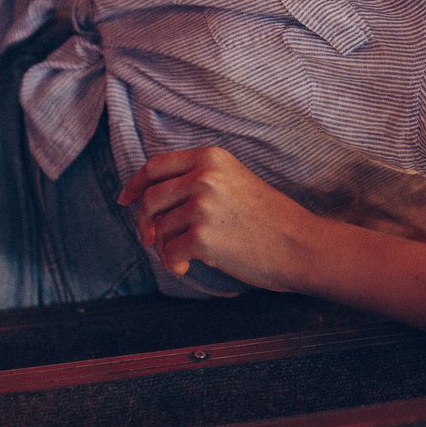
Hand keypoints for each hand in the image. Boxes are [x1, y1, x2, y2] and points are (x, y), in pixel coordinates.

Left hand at [116, 146, 321, 291]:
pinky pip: (169, 252)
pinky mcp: (203, 236)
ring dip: (165, 247)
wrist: (300, 245)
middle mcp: (204, 176)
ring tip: (184, 258)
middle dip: (144, 222)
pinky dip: (174, 264)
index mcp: (211, 158)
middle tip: (150, 240)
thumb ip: (198, 180)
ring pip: (159, 227)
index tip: (125, 199)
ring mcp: (202, 205)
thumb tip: (152, 199)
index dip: (135, 184)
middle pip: (150, 198)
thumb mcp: (234, 181)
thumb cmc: (270, 219)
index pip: (156, 166)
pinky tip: (188, 268)